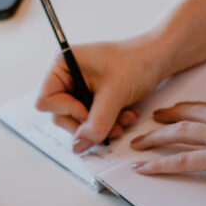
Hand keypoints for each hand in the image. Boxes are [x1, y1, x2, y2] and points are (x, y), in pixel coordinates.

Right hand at [35, 38, 166, 152]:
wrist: (159, 58)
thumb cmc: (136, 63)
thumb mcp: (114, 94)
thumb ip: (96, 123)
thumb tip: (78, 147)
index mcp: (62, 64)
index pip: (46, 101)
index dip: (67, 112)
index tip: (91, 112)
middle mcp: (66, 76)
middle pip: (60, 116)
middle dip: (88, 124)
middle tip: (111, 126)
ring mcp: (78, 88)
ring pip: (79, 122)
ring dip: (102, 126)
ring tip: (124, 120)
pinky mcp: (92, 97)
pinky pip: (92, 120)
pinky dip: (109, 122)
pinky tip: (127, 115)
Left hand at [130, 87, 205, 189]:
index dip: (199, 108)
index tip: (184, 107)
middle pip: (195, 115)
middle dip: (172, 115)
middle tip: (154, 117)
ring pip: (182, 134)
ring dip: (157, 137)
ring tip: (138, 142)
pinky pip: (183, 161)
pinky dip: (160, 165)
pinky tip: (143, 168)